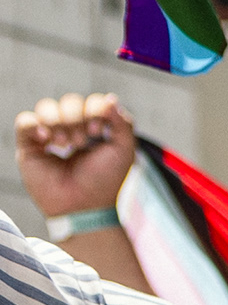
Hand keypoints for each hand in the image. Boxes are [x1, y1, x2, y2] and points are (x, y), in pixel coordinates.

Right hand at [13, 94, 137, 218]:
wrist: (84, 205)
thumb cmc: (104, 181)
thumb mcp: (124, 151)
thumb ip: (123, 123)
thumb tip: (110, 99)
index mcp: (94, 128)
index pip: (91, 102)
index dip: (95, 110)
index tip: (99, 131)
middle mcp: (71, 129)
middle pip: (69, 102)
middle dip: (77, 119)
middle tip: (81, 142)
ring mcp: (49, 136)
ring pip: (47, 107)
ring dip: (59, 122)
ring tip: (65, 144)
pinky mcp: (30, 145)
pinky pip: (25, 121)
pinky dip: (36, 125)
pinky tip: (47, 140)